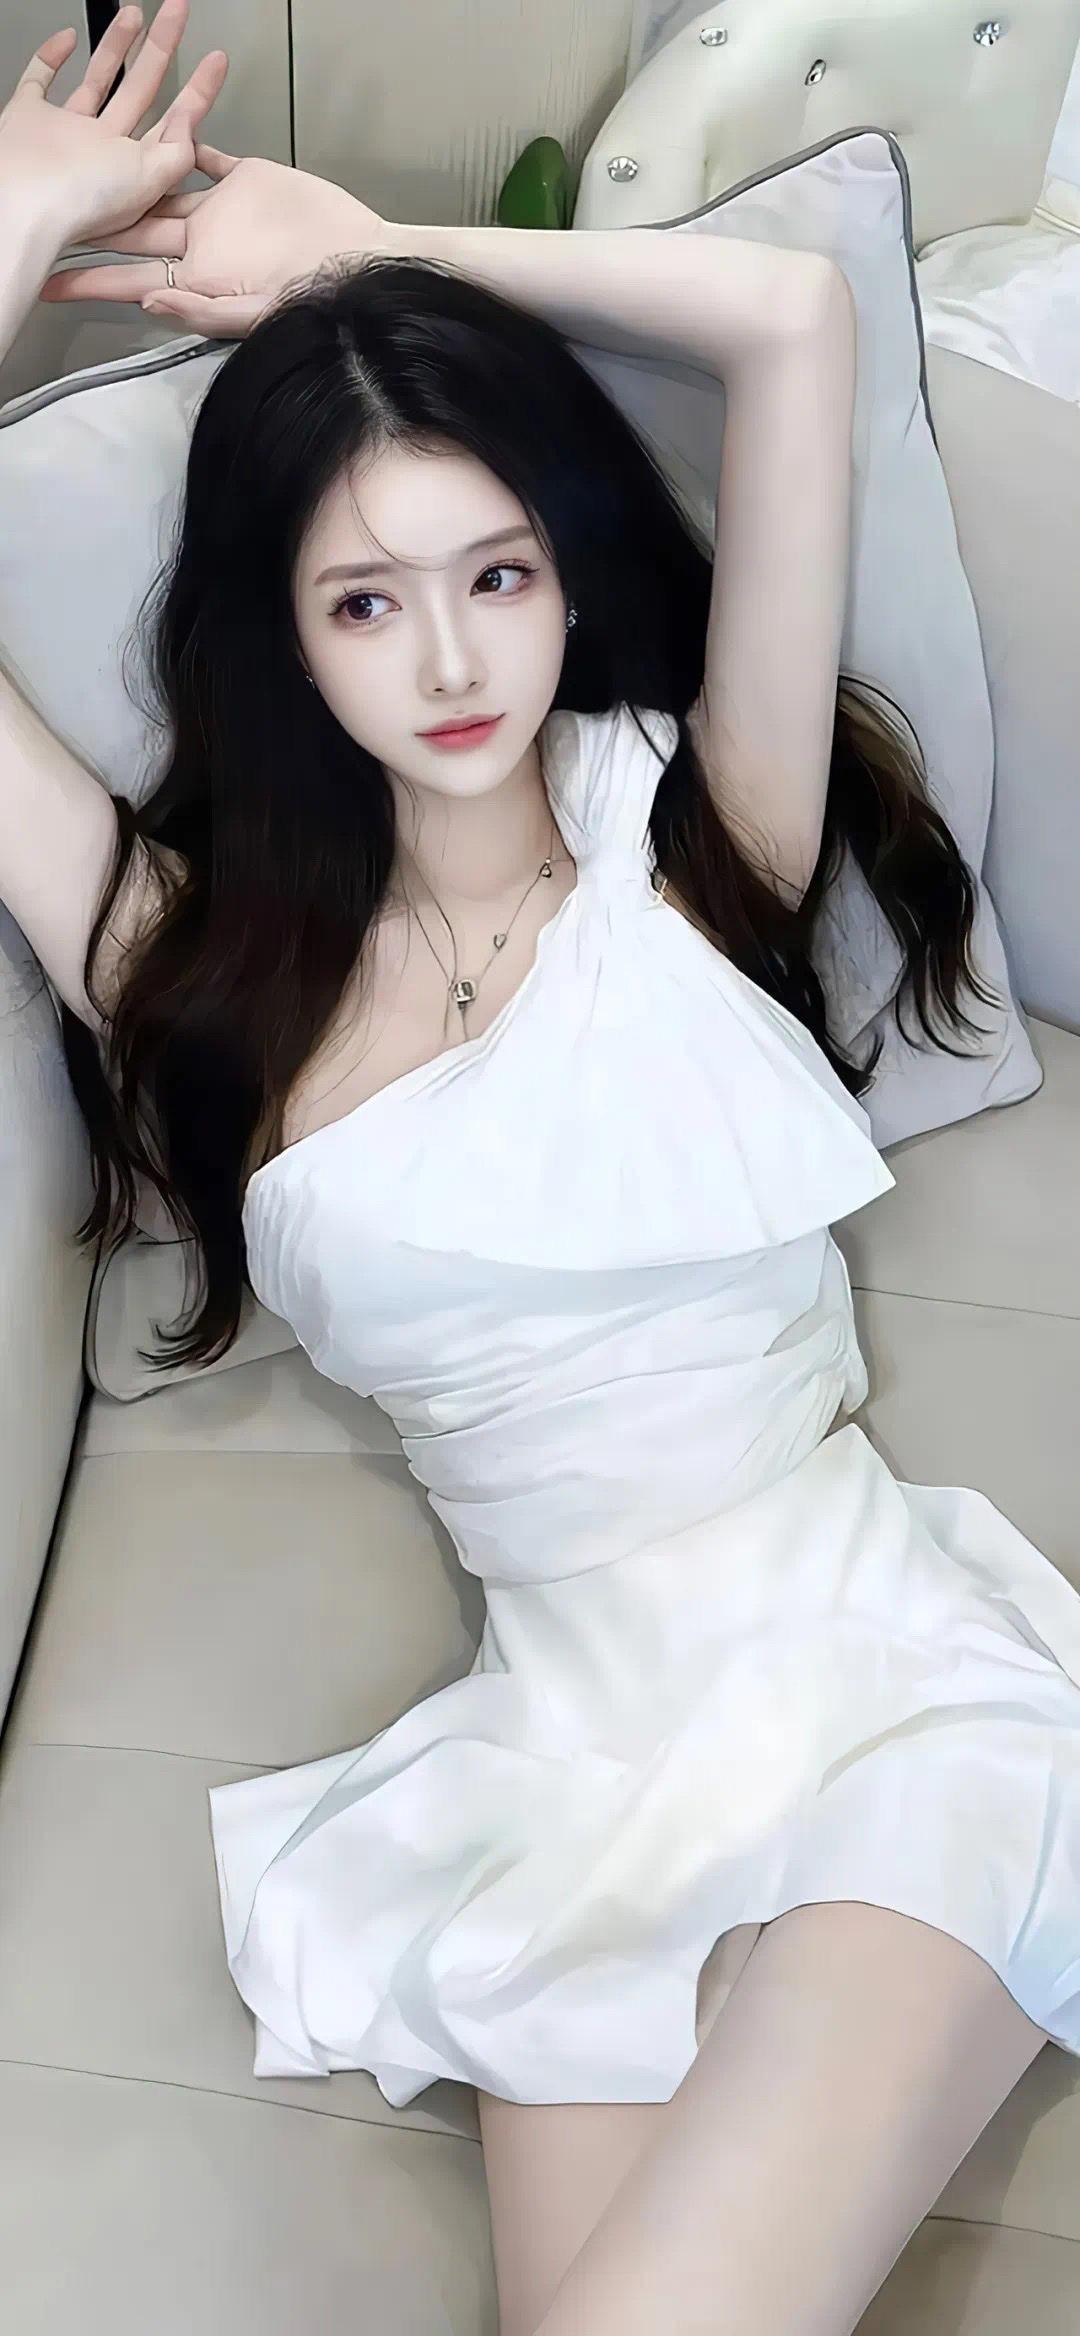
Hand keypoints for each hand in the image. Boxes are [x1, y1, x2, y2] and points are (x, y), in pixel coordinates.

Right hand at [0, 1, 226, 251]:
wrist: (21, 204)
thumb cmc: (79, 205)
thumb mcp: (149, 180)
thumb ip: (176, 150)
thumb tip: (188, 119)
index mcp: (133, 167)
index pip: (175, 123)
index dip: (199, 90)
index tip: (216, 61)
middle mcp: (101, 151)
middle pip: (140, 90)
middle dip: (161, 48)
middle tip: (177, 14)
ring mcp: (64, 133)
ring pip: (97, 80)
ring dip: (117, 46)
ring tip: (135, 14)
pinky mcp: (28, 117)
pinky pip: (40, 80)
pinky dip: (51, 57)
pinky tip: (66, 38)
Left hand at [39, 144, 394, 340]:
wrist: (358, 258)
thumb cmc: (311, 298)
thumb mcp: (251, 313)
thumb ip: (196, 310)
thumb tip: (144, 300)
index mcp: (193, 278)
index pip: (127, 277)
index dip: (86, 280)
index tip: (48, 279)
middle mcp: (197, 242)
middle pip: (132, 229)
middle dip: (91, 223)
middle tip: (50, 210)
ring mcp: (218, 208)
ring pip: (158, 183)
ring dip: (126, 173)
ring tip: (87, 156)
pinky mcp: (243, 177)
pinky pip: (204, 153)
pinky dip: (182, 136)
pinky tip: (155, 124)